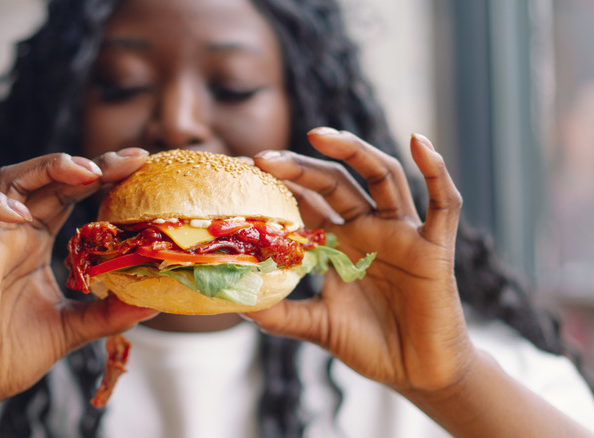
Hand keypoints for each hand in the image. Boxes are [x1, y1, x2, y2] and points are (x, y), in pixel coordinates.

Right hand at [0, 149, 158, 409]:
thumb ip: (111, 312)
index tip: (139, 161)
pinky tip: (23, 214)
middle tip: (124, 161)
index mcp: (38, 241)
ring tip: (84, 173)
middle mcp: (14, 234)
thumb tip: (156, 302)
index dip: (101, 173)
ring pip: (7, 182)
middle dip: (84, 163)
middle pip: (44, 178)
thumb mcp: (77, 327)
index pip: (70, 192)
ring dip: (44, 169)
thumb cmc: (17, 353)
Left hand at [245, 128, 473, 392]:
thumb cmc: (371, 344)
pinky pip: (443, 203)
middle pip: (335, 182)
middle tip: (265, 159)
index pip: (306, 200)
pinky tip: (418, 142)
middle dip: (301, 166)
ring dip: (355, 151)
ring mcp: (402, 233)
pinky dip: (436, 171)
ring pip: (382, 176)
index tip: (243, 172)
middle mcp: (368, 228)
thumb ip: (280, 315)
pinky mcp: (435, 247)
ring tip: (320, 136)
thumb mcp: (317, 326)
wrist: (418, 372)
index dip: (279, 184)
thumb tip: (236, 302)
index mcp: (338, 242)